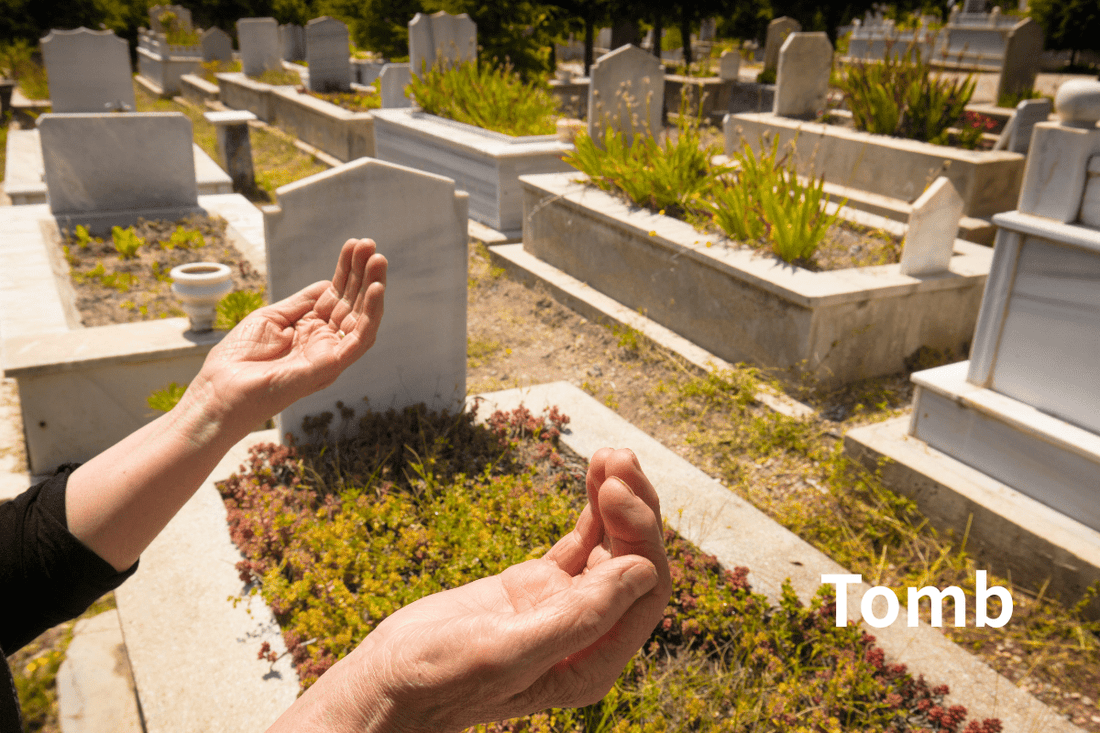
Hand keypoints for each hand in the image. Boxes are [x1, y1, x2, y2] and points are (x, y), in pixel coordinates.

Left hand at [189, 238, 386, 431]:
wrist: (221, 390)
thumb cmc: (239, 359)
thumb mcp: (272, 318)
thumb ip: (302, 303)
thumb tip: (328, 283)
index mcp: (310, 329)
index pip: (336, 294)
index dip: (345, 270)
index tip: (354, 245)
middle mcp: (325, 342)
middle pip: (351, 302)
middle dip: (361, 273)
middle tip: (371, 244)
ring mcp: (330, 354)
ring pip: (362, 318)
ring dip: (373, 288)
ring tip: (378, 259)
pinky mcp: (332, 366)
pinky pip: (360, 339)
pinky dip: (371, 314)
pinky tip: (375, 288)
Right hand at [272, 448, 670, 732]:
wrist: (389, 680)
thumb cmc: (440, 679)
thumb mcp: (507, 650)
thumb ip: (577, 619)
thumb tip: (643, 571)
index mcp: (592, 662)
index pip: (643, 594)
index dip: (640, 537)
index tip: (615, 492)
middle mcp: (588, 634)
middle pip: (633, 563)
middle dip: (633, 509)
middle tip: (616, 459)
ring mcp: (563, 607)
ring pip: (609, 547)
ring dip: (615, 501)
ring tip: (609, 453)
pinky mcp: (537, 586)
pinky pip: (578, 542)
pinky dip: (590, 509)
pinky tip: (595, 476)